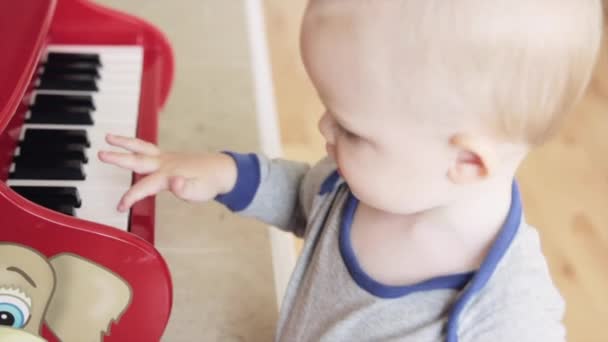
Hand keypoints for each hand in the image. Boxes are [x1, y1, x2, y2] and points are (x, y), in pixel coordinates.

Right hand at [98, 134, 236, 211]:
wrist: (221, 170)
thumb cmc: (209, 183)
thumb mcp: (199, 192)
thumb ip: (185, 189)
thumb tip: (174, 183)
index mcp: (168, 174)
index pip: (144, 186)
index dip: (131, 196)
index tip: (119, 206)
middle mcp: (164, 163)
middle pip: (137, 159)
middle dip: (119, 158)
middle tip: (101, 154)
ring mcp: (166, 158)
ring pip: (141, 148)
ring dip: (125, 143)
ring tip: (108, 136)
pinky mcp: (167, 157)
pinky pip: (147, 148)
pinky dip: (135, 145)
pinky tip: (127, 145)